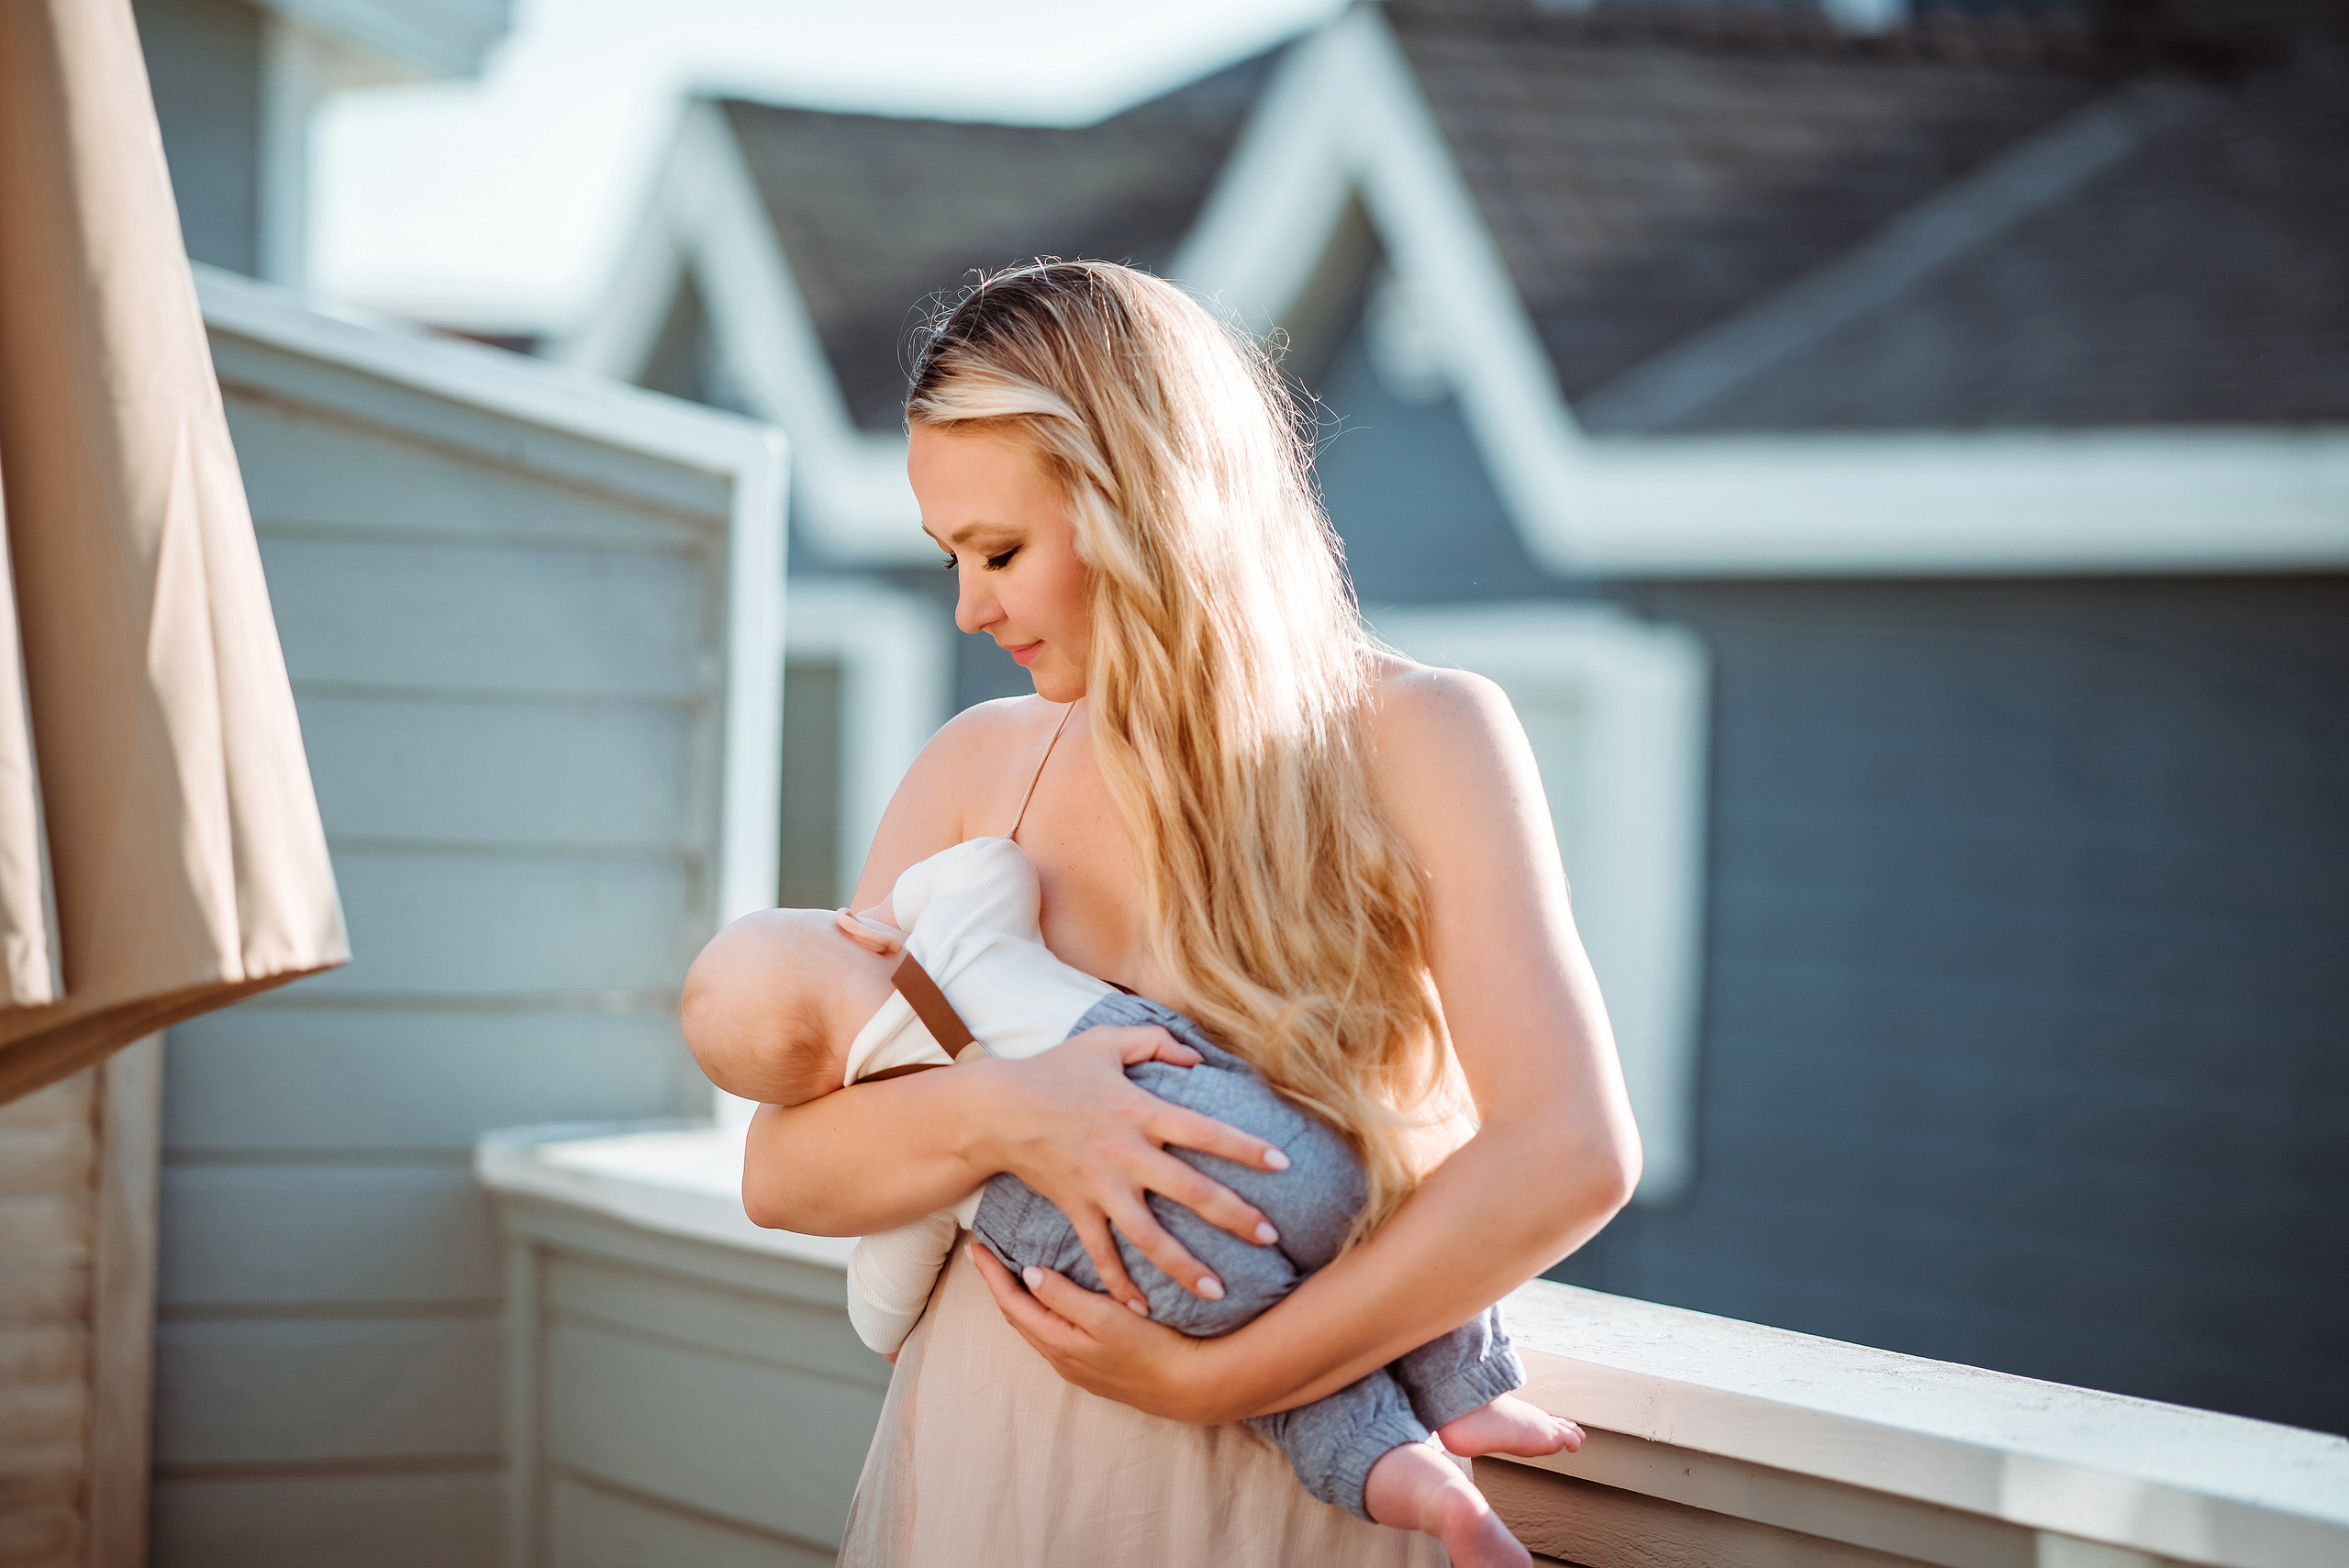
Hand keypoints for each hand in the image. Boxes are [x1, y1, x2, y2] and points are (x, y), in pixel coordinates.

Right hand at [968, 1024, 1290, 1308]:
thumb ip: (1155, 1041)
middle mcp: (1126, 1154)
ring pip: (1149, 1236)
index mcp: (1140, 1111)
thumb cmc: (1053, 1070)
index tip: (1282, 1163)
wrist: (995, 1110)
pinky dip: (1119, 1283)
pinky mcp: (1077, 1209)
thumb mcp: (1105, 1042)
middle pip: (1189, 1191)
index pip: (1204, 1131)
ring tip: (1218, 1294)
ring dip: (1184, 1267)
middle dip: (1233, 1216)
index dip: (1244, 1147)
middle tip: (1269, 1237)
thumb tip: (1198, 1056)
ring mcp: (1101, 1187)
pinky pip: (1101, 1253)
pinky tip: (1142, 1309)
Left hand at [969, 1244, 1240, 1424]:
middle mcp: (1061, 1357)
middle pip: (1019, 1316)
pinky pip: (1055, 1335)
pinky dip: (1043, 1312)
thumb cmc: (1150, 1347)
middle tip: (988, 1255)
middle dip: (1000, 1285)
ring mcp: (1077, 1366)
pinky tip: (1053, 1302)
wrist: (1187, 1387)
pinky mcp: (1094, 1368)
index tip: (975, 1246)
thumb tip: (1028, 1274)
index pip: (1012, 1303)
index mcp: (1058, 1341)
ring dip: (1021, 1300)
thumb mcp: (1105, 1317)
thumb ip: (1064, 1297)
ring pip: (1037, 1327)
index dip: (992, 1274)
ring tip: (1013, 1273)